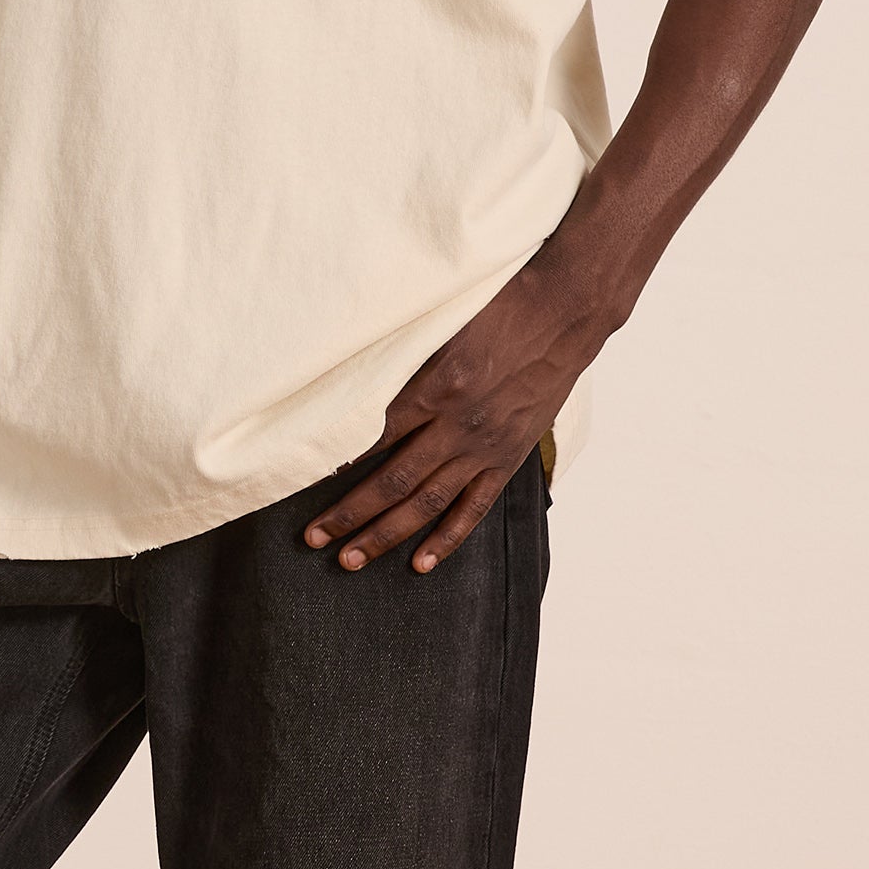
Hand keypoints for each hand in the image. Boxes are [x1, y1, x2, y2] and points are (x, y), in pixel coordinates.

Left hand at [305, 250, 613, 574]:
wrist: (564, 311)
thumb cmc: (499, 305)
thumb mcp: (441, 321)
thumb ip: (400, 354)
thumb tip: (353, 376)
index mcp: (436, 386)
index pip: (373, 436)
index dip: (336, 462)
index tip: (303, 482)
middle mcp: (458, 424)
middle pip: (392, 480)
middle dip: (348, 514)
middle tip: (313, 538)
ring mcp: (485, 446)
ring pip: (427, 502)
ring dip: (385, 535)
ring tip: (350, 559)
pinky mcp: (509, 457)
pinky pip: (474, 507)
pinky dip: (447, 538)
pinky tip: (421, 563)